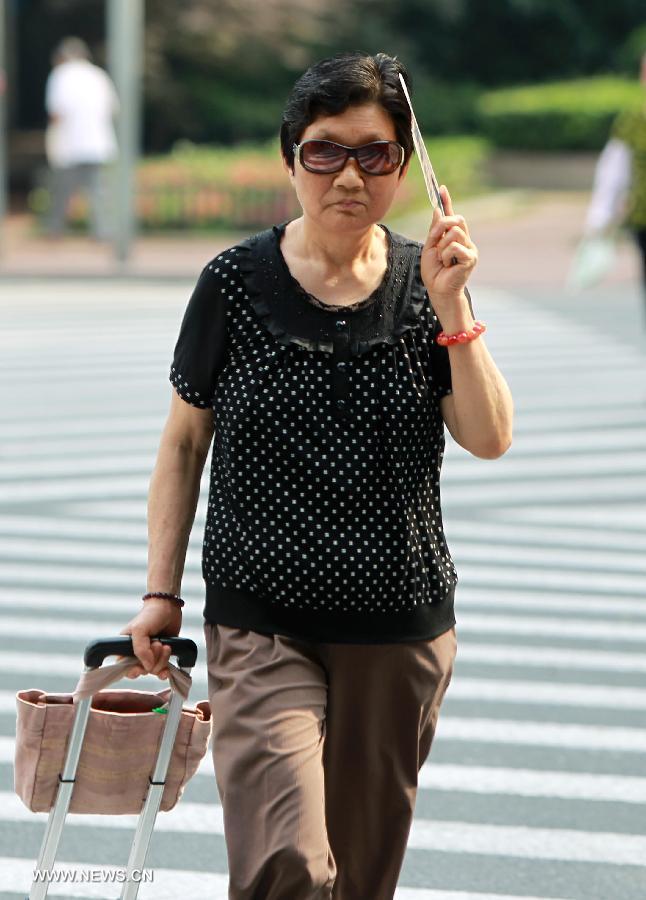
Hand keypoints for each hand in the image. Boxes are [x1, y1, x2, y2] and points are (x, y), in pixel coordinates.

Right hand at [119, 598, 181, 680]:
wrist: (168, 607)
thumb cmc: (150, 615)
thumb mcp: (139, 630)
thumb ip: (140, 650)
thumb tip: (148, 667)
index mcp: (125, 648)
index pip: (123, 668)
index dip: (132, 671)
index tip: (139, 667)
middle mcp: (137, 653)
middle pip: (141, 671)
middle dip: (151, 662)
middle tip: (157, 645)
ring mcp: (151, 656)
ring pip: (153, 671)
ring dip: (161, 660)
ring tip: (165, 645)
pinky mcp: (162, 656)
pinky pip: (162, 671)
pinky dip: (165, 670)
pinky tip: (168, 666)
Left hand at [420, 185, 477, 319]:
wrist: (438, 291)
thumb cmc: (434, 272)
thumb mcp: (430, 248)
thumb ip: (435, 230)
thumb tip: (437, 210)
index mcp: (455, 237)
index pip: (452, 215)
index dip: (446, 201)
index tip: (440, 187)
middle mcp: (465, 240)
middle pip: (455, 219)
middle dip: (442, 228)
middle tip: (436, 244)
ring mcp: (470, 248)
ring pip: (454, 232)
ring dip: (442, 247)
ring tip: (443, 260)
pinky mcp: (471, 257)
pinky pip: (454, 246)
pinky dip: (445, 255)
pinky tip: (448, 265)